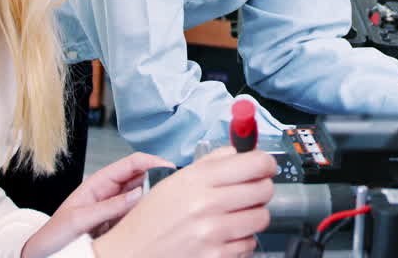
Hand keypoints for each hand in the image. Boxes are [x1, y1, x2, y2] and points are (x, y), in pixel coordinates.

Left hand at [22, 152, 169, 257]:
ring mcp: (116, 206)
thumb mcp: (79, 219)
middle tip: (176, 186)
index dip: (152, 161)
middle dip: (159, 177)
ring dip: (155, 196)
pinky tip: (157, 216)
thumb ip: (109, 207)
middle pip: (142, 177)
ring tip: (170, 201)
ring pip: (143, 195)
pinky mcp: (118, 222)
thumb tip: (138, 194)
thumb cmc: (54, 233)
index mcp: (100, 181)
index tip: (170, 167)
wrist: (43, 253)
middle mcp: (110, 191)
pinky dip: (149, 213)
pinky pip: (138, 213)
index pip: (132, 163)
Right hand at [92, 147, 276, 257]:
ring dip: (252, 216)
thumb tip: (238, 150)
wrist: (131, 254)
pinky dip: (241, 241)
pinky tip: (224, 237)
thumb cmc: (150, 220)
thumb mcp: (174, 182)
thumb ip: (210, 163)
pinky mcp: (217, 257)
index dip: (266, 163)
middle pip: (264, 189)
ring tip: (233, 216)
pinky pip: (250, 244)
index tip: (265, 166)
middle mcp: (207, 205)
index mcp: (197, 180)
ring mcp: (214, 233)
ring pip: (262, 217)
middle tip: (249, 192)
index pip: (255, 163)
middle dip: (260, 189)